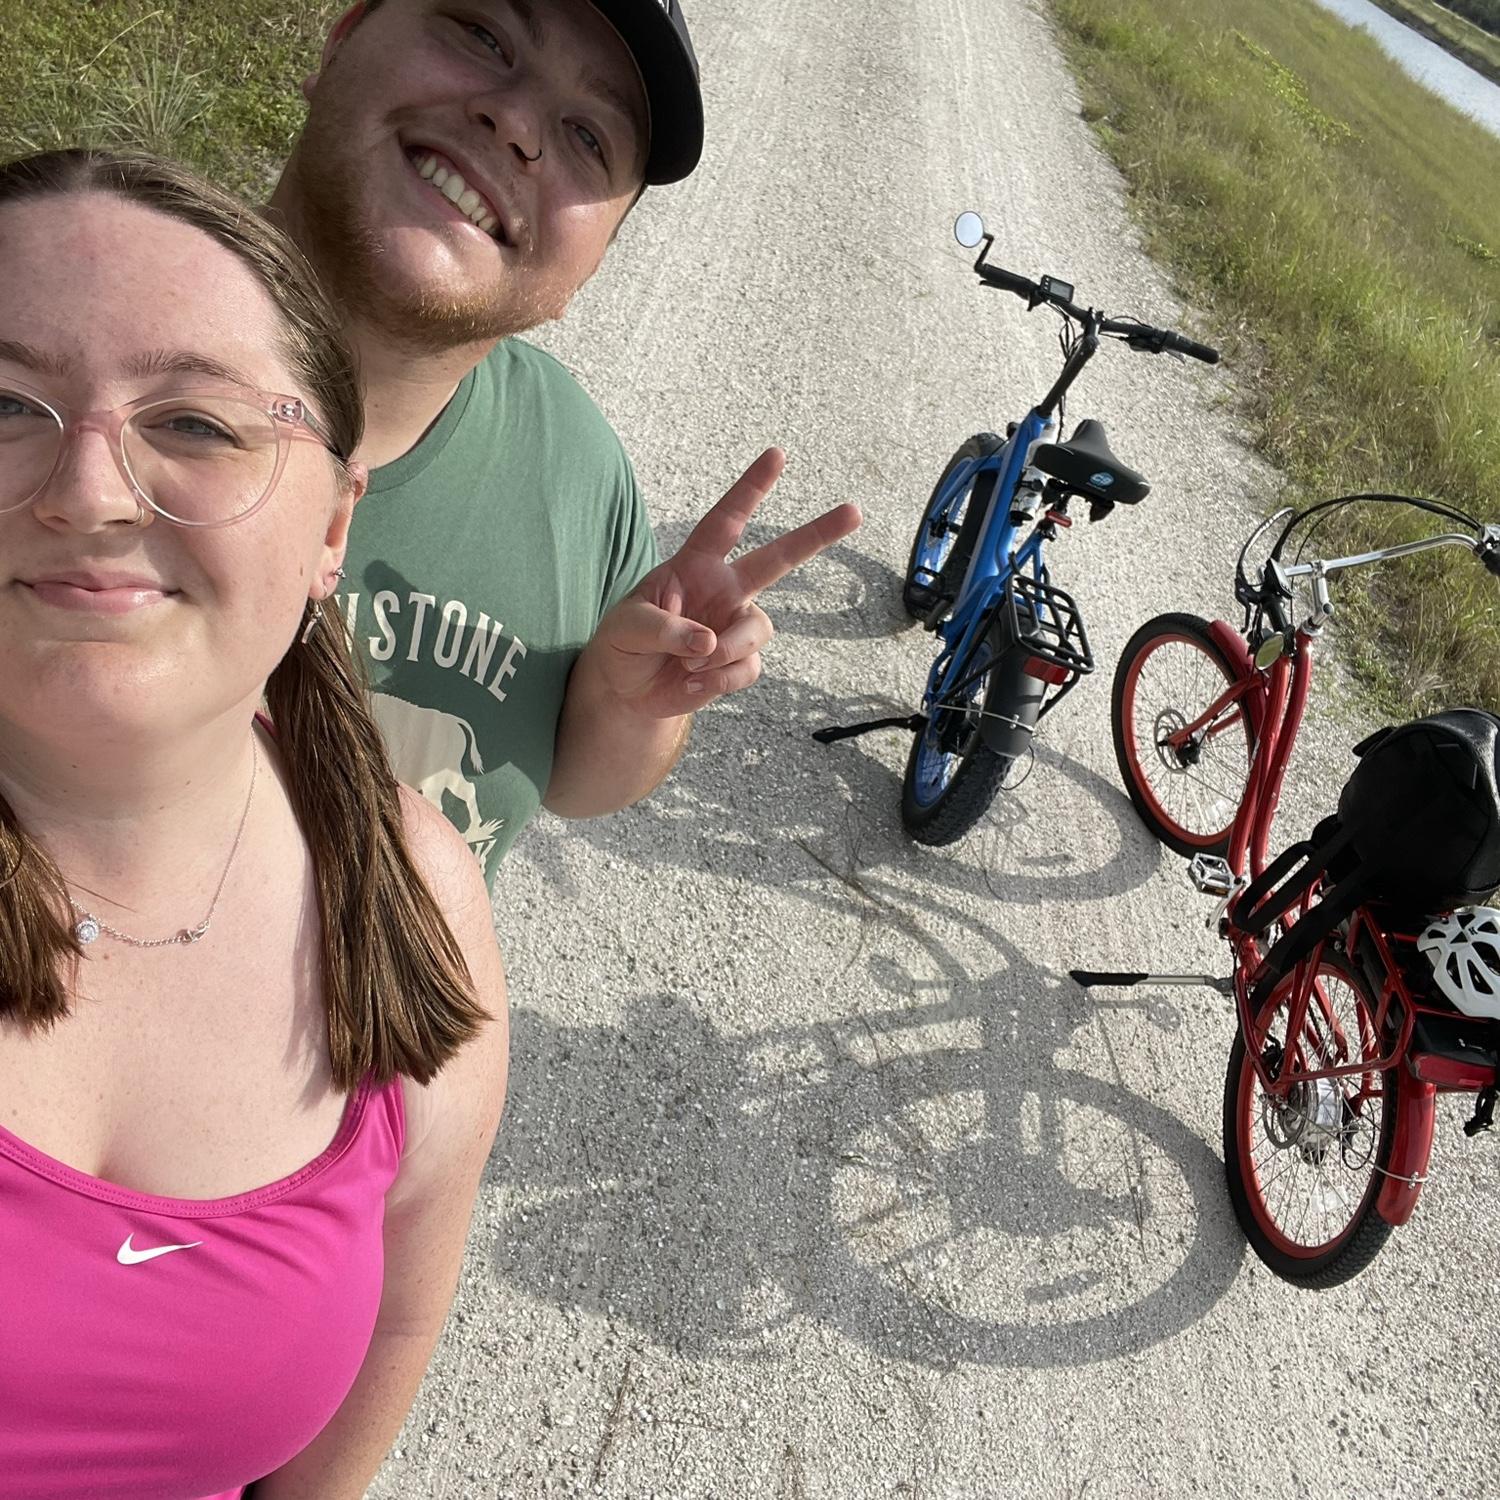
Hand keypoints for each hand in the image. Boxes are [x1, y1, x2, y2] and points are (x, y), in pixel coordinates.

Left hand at [582, 448, 861, 718]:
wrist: (628, 691)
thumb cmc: (624, 643)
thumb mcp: (627, 629)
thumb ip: (664, 629)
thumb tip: (708, 642)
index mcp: (695, 566)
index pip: (725, 522)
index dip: (750, 489)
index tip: (777, 455)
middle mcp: (724, 589)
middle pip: (778, 559)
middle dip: (817, 535)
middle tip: (855, 510)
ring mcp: (736, 625)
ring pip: (757, 631)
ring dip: (724, 652)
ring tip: (687, 666)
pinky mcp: (740, 663)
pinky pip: (746, 669)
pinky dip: (716, 680)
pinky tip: (690, 682)